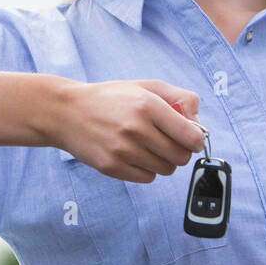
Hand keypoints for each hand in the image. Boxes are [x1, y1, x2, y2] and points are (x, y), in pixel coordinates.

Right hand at [54, 78, 204, 182]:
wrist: (66, 112)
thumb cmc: (110, 98)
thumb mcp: (146, 86)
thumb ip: (180, 98)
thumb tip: (199, 124)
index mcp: (148, 105)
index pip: (191, 136)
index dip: (196, 139)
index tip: (190, 138)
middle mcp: (136, 128)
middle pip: (181, 157)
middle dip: (180, 151)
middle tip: (167, 142)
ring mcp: (122, 150)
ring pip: (165, 170)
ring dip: (163, 161)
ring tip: (147, 147)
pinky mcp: (111, 167)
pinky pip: (147, 178)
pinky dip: (146, 170)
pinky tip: (134, 155)